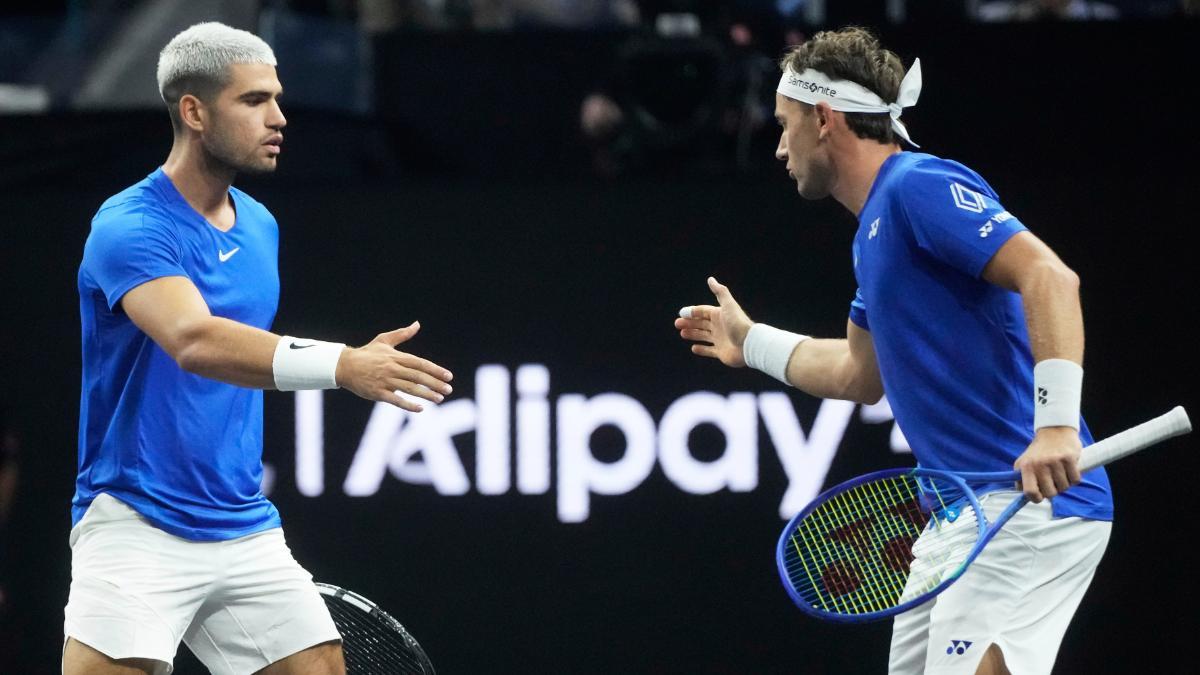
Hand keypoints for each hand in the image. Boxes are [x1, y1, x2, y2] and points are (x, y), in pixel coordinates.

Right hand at [335, 322, 453, 411]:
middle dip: (435, 383)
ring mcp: (385, 381)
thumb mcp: (384, 340)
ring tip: (440, 399)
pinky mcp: (378, 393)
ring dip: (426, 394)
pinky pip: (396, 400)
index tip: (449, 376)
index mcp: (396, 357)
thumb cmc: (366, 353)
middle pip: (418, 376)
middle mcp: (392, 369)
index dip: (435, 370)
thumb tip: (417, 324)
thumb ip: (402, 334)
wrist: (344, 366)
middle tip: (449, 390)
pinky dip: (409, 405)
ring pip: (410, 388)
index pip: (420, 363)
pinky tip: (421, 408)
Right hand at [674, 276, 753, 367]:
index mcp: (720, 315)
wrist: (749, 344)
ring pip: (703, 336)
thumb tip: (710, 279)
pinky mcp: (721, 352)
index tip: (681, 313)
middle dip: (689, 323)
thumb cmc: (738, 323)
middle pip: (701, 323)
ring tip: (682, 334)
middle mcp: (720, 327)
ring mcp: (720, 340)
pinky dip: (701, 349)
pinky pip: (709, 350)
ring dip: (693, 334)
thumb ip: (720, 292)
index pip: (703, 312)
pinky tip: (693, 348)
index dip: (692, 312)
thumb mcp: (728, 305)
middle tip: (677, 323)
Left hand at [1013, 426, 1082, 502]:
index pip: (1029, 492)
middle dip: (1053, 490)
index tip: (1040, 497)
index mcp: (1026, 466)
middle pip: (1050, 493)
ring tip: (1060, 473)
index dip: (1036, 499)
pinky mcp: (1069, 458)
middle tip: (1052, 481)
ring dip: (1064, 484)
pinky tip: (1068, 470)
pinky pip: (1075, 480)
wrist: (1054, 431)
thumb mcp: (1023, 462)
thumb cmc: (1038, 451)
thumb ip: (1020, 479)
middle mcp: (1039, 464)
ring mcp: (1055, 461)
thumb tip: (1023, 496)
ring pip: (1064, 487)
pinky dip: (1073, 478)